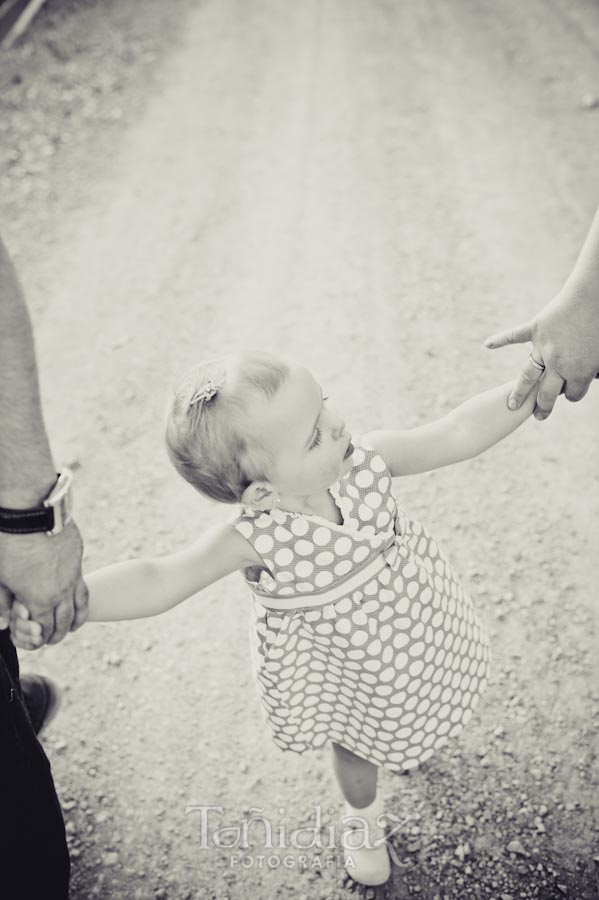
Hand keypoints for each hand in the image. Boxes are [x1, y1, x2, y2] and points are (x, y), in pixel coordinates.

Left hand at [0, 520, 88, 644]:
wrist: (30, 510)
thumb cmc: (8, 543)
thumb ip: (2, 603)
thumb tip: (4, 623)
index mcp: (39, 599)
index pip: (43, 630)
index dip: (38, 639)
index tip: (35, 639)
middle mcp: (61, 590)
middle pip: (64, 622)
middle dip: (58, 634)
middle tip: (53, 639)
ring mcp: (73, 573)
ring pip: (80, 605)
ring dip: (75, 620)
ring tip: (72, 627)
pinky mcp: (78, 557)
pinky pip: (81, 584)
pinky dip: (79, 598)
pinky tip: (75, 598)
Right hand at [485, 284, 598, 418]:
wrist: (594, 297)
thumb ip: (595, 369)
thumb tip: (593, 377)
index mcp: (578, 372)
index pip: (573, 395)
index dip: (574, 395)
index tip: (572, 392)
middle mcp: (557, 364)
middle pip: (547, 394)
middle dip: (544, 406)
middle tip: (539, 416)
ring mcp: (543, 347)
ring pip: (528, 376)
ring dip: (519, 392)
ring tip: (511, 404)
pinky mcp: (536, 329)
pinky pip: (514, 336)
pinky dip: (500, 340)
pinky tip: (488, 345)